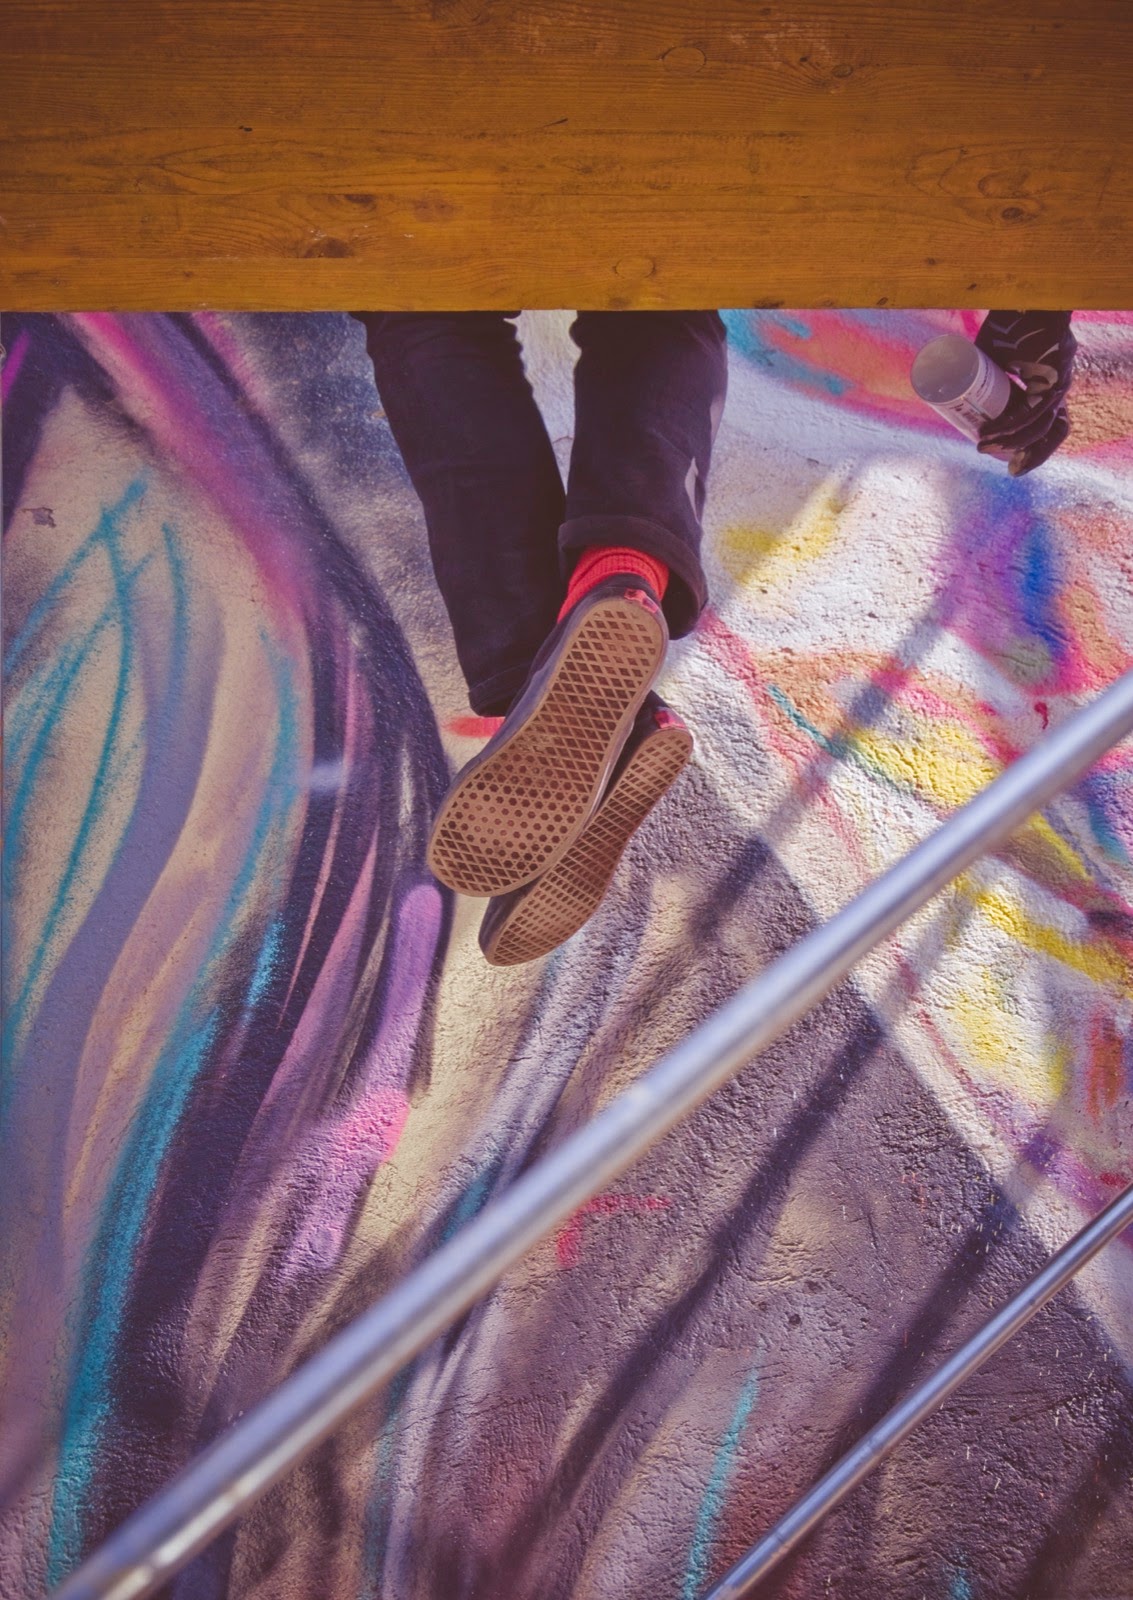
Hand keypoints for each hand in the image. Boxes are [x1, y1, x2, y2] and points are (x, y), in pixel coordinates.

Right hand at [973, 310, 1077, 475]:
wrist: (1025, 298)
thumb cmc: (1009, 324)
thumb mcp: (994, 357)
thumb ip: (982, 374)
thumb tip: (950, 388)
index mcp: (1047, 388)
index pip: (1044, 426)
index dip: (1029, 447)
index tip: (1005, 457)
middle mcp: (1058, 388)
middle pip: (1050, 432)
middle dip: (1028, 455)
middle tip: (1003, 466)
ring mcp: (1059, 382)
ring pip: (1038, 425)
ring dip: (1011, 442)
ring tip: (983, 446)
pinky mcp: (1053, 376)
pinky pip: (1032, 409)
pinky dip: (1011, 425)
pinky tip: (991, 434)